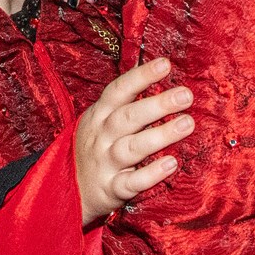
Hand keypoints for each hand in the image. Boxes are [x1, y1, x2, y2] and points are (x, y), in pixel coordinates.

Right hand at [73, 57, 193, 225]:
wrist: (66, 189)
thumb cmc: (95, 148)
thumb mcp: (101, 122)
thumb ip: (126, 106)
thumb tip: (163, 84)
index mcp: (99, 115)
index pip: (118, 91)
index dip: (141, 77)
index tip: (165, 64)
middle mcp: (101, 136)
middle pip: (128, 117)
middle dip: (157, 105)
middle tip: (185, 95)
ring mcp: (105, 162)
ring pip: (132, 147)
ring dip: (160, 135)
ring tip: (188, 123)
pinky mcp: (111, 188)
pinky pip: (131, 182)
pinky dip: (151, 174)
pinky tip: (171, 164)